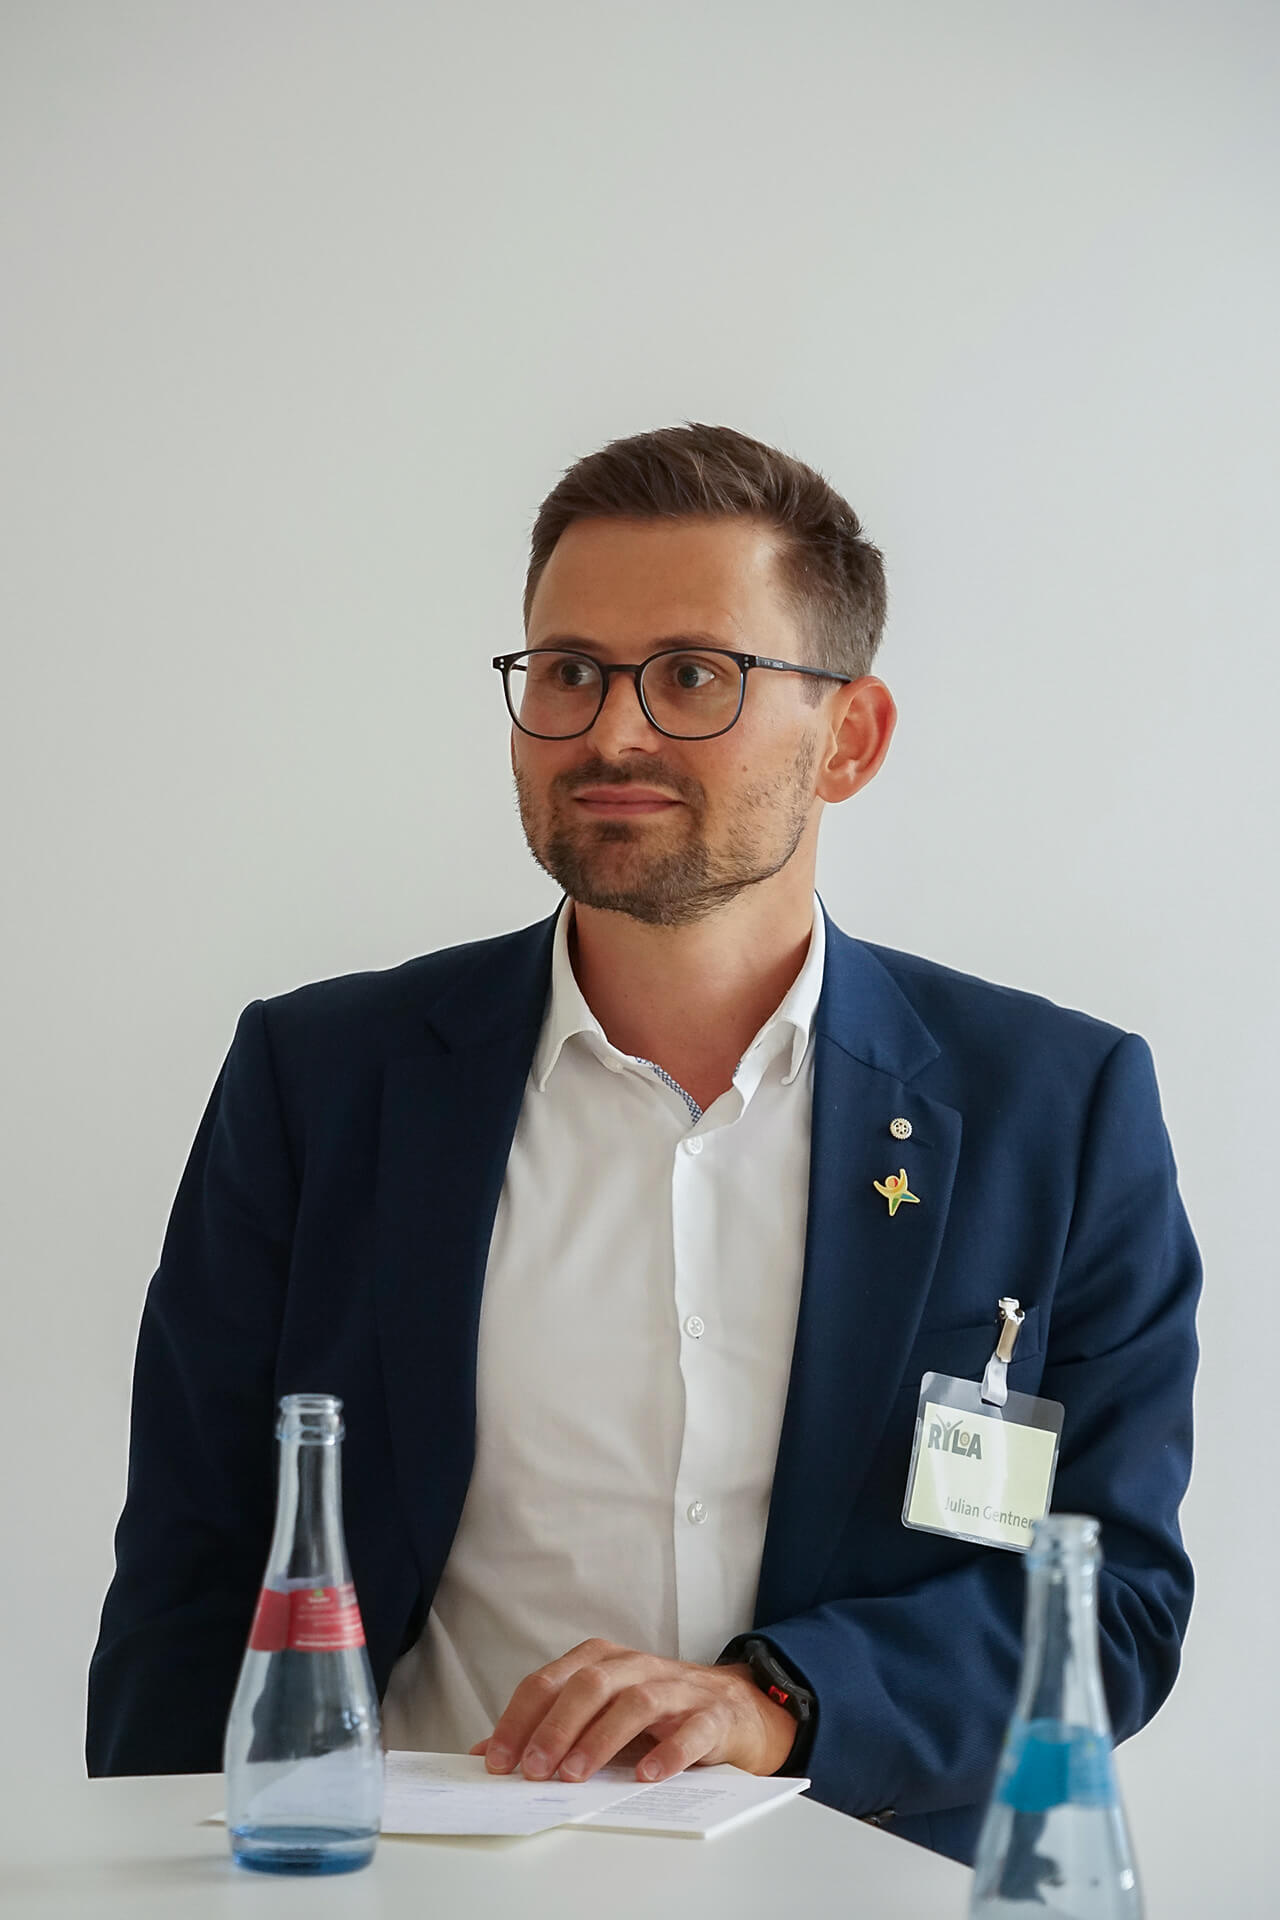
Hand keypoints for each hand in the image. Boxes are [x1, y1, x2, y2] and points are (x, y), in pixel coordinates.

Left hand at [468, 1638, 796, 1784]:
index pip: (550, 1681)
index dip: (520, 1719)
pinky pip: (691, 1729)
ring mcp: (677, 1688)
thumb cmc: (657, 1713)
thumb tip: (485, 1754)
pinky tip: (646, 1776)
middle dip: (555, 1728)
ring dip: (601, 1739)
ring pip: (636, 1702)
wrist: (735, 1707)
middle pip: (590, 1685)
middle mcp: (637, 1667)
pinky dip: (668, 1751)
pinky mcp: (712, 1714)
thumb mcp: (600, 1715)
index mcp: (602, 1661)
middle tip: (533, 1771)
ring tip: (576, 1776)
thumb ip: (548, 1730)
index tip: (498, 1760)